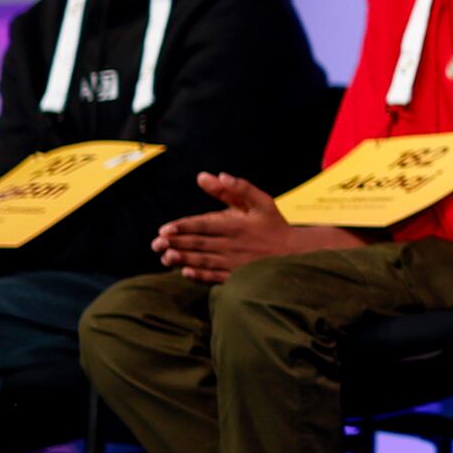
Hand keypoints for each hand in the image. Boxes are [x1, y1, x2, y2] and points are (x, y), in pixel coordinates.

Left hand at [152, 173, 360, 282]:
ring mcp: (236, 262)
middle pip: (200, 243)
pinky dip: (200, 276)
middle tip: (156, 244)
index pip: (205, 225)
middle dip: (176, 243)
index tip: (164, 229)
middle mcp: (234, 244)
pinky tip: (185, 273)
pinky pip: (216, 276)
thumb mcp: (261, 201)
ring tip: (165, 257)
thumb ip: (238, 187)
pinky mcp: (238, 275)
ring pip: (204, 260)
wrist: (297, 253)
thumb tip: (214, 175)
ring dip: (183, 259)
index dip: (184, 227)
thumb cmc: (275, 225)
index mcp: (238, 224)